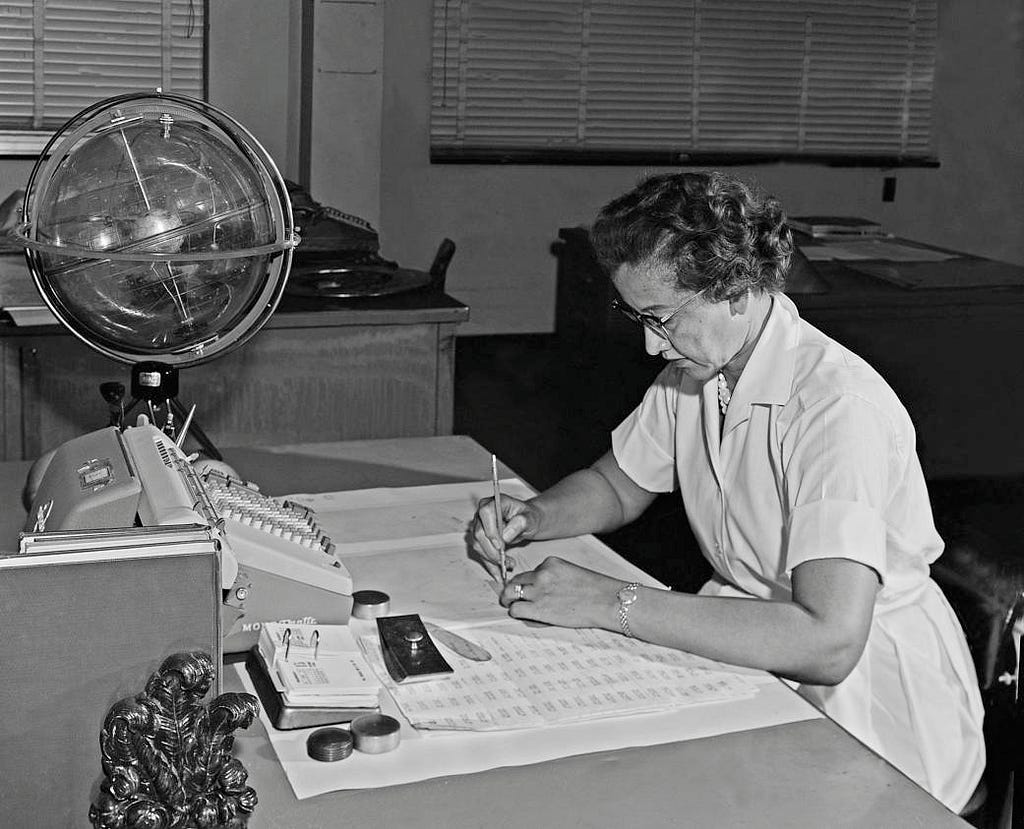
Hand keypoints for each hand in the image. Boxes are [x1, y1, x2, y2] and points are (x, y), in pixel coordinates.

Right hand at [470, 493, 538, 574]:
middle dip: (492, 551)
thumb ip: (520, 523)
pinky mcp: (480, 539)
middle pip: (479, 533)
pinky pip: (481, 553)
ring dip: (492, 559)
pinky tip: (498, 572)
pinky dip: (490, 565)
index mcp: (493, 503)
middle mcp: (482, 514)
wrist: (526, 522)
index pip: (485, 514)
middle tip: (506, 560)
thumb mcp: (530, 518)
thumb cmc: (528, 517)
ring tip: (509, 564)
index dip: (491, 530)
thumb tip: (506, 535)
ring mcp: (479, 526)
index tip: (501, 545)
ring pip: (478, 546)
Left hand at [499, 556, 621, 630]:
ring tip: (516, 607)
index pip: (528, 572)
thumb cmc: (595, 590)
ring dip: (510, 601)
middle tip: (514, 599)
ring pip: (509, 594)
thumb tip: (540, 589)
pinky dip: (517, 613)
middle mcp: (541, 574)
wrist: (607, 601)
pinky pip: (515, 609)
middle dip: (512, 590)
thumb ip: (553, 577)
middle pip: (515, 581)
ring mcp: (538, 591)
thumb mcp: (571, 573)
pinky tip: (525, 616)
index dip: (527, 583)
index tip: (530, 591)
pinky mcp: (538, 608)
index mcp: (550, 563)